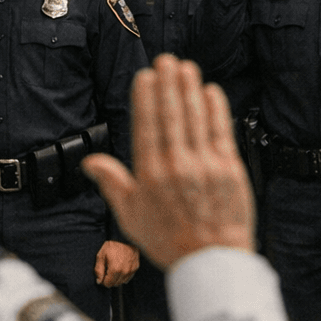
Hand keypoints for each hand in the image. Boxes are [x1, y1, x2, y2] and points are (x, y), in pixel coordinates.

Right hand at [82, 55, 255, 268]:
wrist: (211, 260)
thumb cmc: (171, 240)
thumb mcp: (131, 216)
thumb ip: (112, 183)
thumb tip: (91, 162)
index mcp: (151, 176)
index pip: (147, 126)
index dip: (146, 98)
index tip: (145, 76)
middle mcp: (177, 167)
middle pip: (172, 116)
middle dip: (168, 84)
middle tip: (166, 60)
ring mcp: (205, 166)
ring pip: (196, 118)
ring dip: (190, 89)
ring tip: (185, 67)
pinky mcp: (230, 169)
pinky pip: (221, 131)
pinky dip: (216, 109)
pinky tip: (211, 91)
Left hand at [93, 240, 138, 286]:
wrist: (125, 237)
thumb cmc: (112, 245)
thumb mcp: (101, 255)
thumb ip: (98, 270)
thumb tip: (99, 281)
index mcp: (115, 269)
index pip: (107, 284)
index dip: (103, 280)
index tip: (102, 274)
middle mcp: (125, 272)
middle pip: (115, 284)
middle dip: (110, 279)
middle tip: (107, 270)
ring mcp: (131, 270)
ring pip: (122, 282)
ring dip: (117, 278)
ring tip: (114, 268)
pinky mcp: (136, 267)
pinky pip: (128, 277)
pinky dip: (123, 275)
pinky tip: (120, 268)